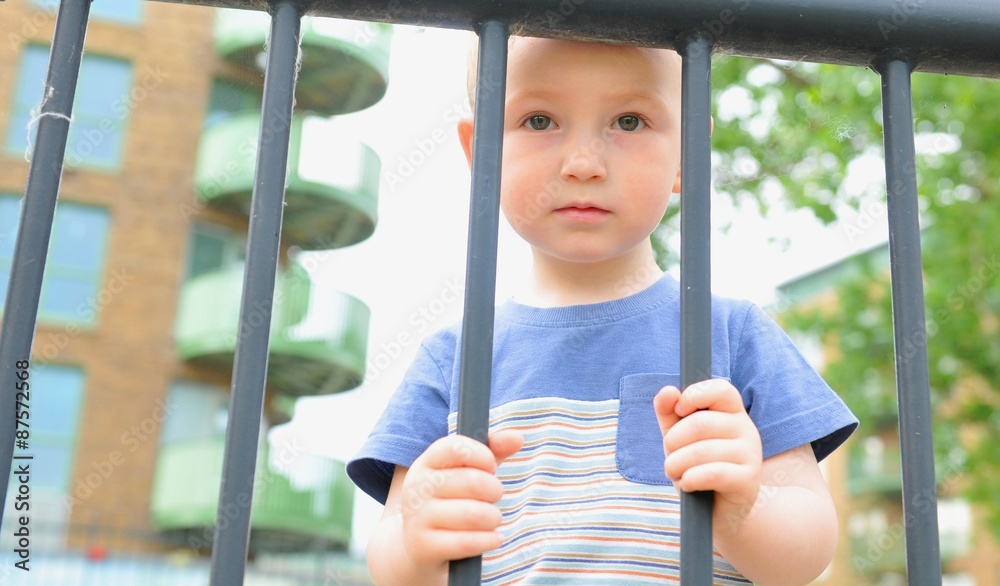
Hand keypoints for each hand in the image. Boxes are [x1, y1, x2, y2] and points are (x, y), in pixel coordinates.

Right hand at [399, 430, 523, 569]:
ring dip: (493, 518)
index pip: (455, 447)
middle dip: (494, 491)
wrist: (419, 547)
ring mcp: (417, 518)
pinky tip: (493, 538)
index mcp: (427, 463)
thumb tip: (518, 436)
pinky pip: (468, 542)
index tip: (490, 466)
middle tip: (493, 497)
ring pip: (474, 514)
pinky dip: (489, 540)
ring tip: (492, 519)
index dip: (481, 455)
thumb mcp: (469, 472)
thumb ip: (493, 451)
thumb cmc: (452, 501)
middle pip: (473, 481)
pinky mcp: (424, 547)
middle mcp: (417, 488)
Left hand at [653, 380, 761, 510]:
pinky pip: (713, 473)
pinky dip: (690, 478)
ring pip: (702, 450)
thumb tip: (667, 391)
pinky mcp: (748, 480)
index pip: (720, 389)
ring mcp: (750, 454)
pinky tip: (686, 484)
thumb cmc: (699, 467)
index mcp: (732, 412)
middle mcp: (746, 429)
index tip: (679, 411)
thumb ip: (670, 412)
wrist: (721, 511)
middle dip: (673, 441)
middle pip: (700, 423)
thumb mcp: (679, 437)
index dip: (694, 395)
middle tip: (670, 457)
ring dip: (676, 464)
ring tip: (675, 474)